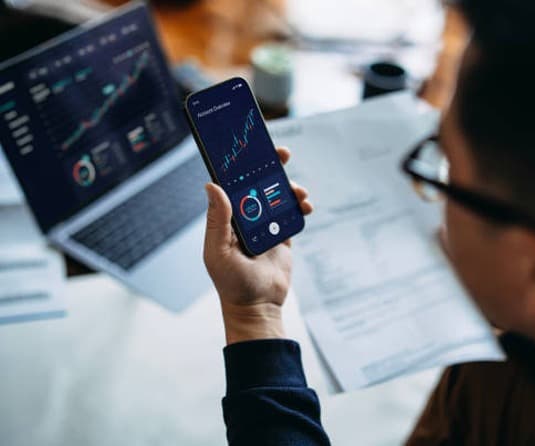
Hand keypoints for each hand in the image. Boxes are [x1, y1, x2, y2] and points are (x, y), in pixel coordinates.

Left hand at [203, 147, 312, 343]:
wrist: (259, 307)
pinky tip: (306, 205)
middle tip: (281, 153)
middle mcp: (246, 216)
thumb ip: (218, 219)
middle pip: (258, 182)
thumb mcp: (218, 251)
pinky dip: (301, 205)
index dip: (240, 163)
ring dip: (290, 187)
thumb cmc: (232, 283)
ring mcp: (266, 224)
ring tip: (299, 192)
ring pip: (278, 195)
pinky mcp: (283, 234)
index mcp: (227, 216)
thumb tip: (212, 184)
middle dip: (270, 166)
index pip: (232, 182)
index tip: (249, 146)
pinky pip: (293, 212)